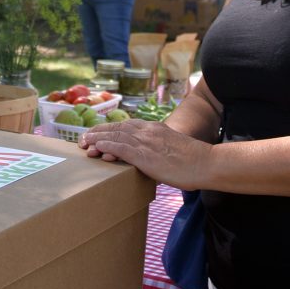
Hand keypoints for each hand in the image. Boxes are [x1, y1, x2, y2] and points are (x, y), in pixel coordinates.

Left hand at [80, 119, 209, 189]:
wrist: (205, 163)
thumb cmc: (193, 161)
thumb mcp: (173, 148)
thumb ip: (160, 149)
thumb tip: (153, 159)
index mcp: (155, 128)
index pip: (127, 125)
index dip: (110, 129)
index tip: (98, 133)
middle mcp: (148, 131)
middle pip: (117, 128)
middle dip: (99, 132)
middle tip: (84, 138)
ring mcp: (146, 142)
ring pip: (115, 136)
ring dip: (97, 139)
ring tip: (84, 143)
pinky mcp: (145, 155)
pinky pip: (121, 148)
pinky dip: (107, 146)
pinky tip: (97, 148)